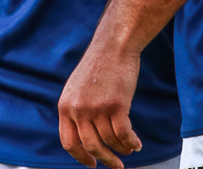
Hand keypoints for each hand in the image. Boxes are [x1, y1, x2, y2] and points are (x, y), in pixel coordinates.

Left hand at [58, 42, 141, 168]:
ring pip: (110, 142)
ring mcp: (96, 108)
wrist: (113, 46)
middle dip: (105, 159)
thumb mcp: (76, 87)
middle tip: (116, 166)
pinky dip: (131, 143)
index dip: (81, 157)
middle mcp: (78, 109)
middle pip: (90, 146)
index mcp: (65, 105)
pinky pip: (124, 135)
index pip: (68, 142)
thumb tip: (84, 135)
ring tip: (130, 149)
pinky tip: (137, 143)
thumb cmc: (99, 65)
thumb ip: (76, 109)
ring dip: (122, 150)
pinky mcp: (116, 106)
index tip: (92, 164)